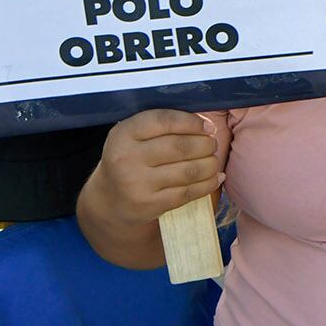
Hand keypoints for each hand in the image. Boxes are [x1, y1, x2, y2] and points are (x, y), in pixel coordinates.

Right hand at [88, 110, 220, 225]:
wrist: (109, 199)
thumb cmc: (132, 158)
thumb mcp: (135, 136)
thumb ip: (164, 125)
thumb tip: (206, 126)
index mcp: (124, 134)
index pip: (164, 121)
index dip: (192, 122)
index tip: (208, 127)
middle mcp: (127, 158)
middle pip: (181, 147)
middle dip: (205, 144)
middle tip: (211, 145)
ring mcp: (137, 183)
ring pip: (189, 171)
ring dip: (210, 164)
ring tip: (213, 161)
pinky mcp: (150, 204)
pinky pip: (188, 192)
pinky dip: (208, 183)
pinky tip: (216, 177)